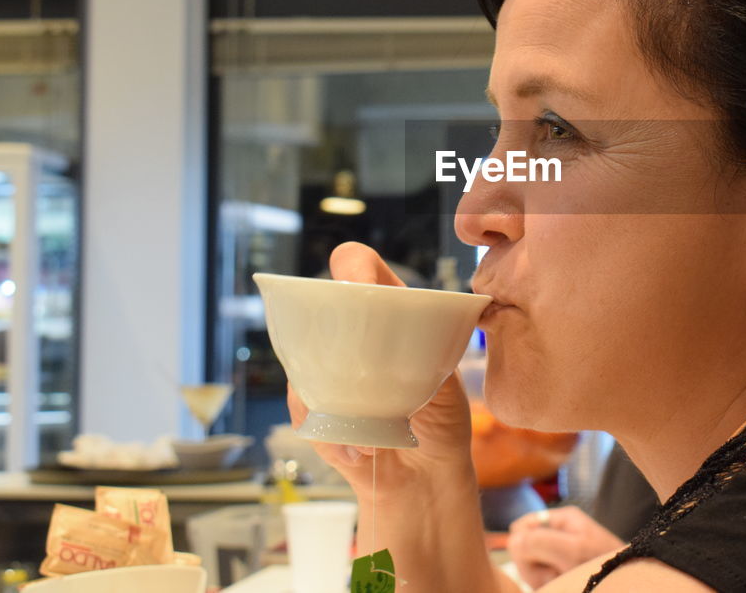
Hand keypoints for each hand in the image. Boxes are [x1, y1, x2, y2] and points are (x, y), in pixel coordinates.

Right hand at [285, 242, 476, 500]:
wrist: (427, 478)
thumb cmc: (442, 418)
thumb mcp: (442, 375)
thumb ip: (422, 349)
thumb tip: (393, 336)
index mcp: (389, 312)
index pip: (361, 267)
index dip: (354, 266)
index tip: (357, 282)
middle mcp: (352, 336)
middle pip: (320, 309)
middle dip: (334, 333)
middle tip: (358, 365)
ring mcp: (328, 371)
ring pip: (305, 361)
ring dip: (336, 395)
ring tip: (374, 427)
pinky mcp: (315, 410)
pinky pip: (303, 409)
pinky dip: (334, 434)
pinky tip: (362, 449)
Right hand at [506, 506, 626, 589]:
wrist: (626, 585)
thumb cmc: (603, 564)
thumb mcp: (573, 550)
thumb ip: (540, 541)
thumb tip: (512, 539)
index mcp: (561, 520)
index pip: (521, 527)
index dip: (523, 545)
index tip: (538, 557)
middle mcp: (557, 535)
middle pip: (521, 550)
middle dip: (534, 566)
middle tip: (557, 573)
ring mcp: (557, 555)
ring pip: (528, 569)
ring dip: (542, 579)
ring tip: (564, 579)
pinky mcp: (558, 573)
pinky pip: (539, 580)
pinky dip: (549, 585)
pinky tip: (563, 585)